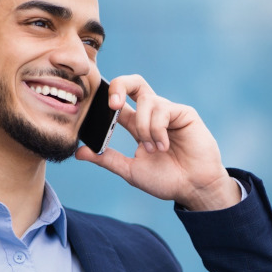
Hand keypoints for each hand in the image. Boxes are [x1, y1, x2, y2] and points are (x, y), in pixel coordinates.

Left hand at [75, 74, 241, 210]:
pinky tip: (164, 146)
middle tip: (113, 105)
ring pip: (147, 101)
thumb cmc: (166, 180)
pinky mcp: (184, 113)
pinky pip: (162, 109)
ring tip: (154, 149)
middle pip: (134, 83)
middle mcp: (153, 114)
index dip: (106, 100)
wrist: (193, 188)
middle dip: (119, 86)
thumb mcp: (130, 170)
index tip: (95, 113)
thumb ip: (106, 159)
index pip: (119, 102)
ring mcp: (169, 112)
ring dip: (145, 127)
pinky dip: (157, 129)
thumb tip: (78, 152)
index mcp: (138, 125)